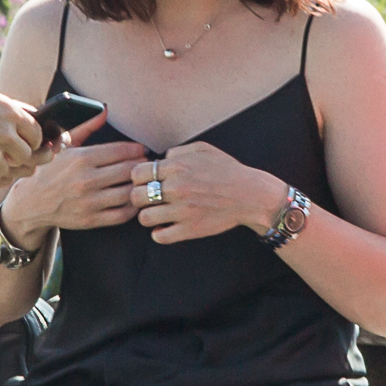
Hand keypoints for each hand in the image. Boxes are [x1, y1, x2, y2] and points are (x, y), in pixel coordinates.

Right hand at [0, 79, 41, 183]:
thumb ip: (3, 105)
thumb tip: (19, 110)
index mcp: (10, 113)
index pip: (36, 133)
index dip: (32, 140)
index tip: (24, 142)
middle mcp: (5, 135)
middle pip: (25, 156)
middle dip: (15, 156)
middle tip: (2, 154)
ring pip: (5, 170)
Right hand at [0, 131, 147, 238]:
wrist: (30, 202)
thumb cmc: (50, 170)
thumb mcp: (64, 145)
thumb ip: (87, 127)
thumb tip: (104, 111)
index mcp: (81, 158)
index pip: (122, 150)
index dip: (137, 149)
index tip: (141, 150)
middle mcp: (86, 180)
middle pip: (129, 170)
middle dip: (142, 166)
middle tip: (146, 164)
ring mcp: (89, 202)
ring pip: (129, 192)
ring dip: (139, 186)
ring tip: (142, 181)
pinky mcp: (91, 220)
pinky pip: (123, 214)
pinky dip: (133, 206)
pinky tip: (132, 198)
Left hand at [132, 138, 282, 244]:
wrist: (250, 195)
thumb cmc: (227, 171)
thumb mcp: (203, 149)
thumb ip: (176, 152)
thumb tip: (159, 159)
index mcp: (176, 167)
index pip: (137, 173)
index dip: (138, 178)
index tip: (147, 182)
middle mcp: (176, 188)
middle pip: (135, 196)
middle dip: (140, 197)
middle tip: (150, 199)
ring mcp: (182, 211)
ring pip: (144, 218)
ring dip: (149, 216)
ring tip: (159, 213)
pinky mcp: (189, 229)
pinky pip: (159, 236)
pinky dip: (159, 233)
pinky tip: (167, 226)